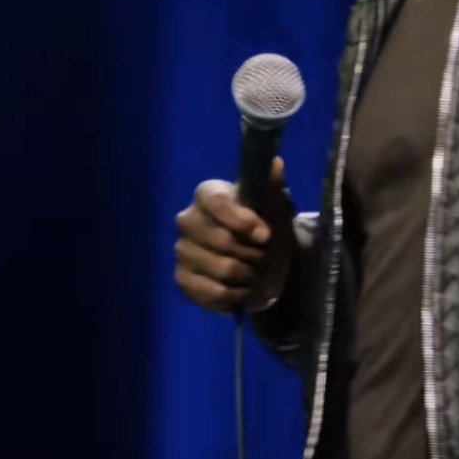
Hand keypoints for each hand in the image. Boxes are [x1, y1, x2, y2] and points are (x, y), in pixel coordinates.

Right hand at [174, 157, 294, 314]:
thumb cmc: (265, 223)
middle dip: (252, 253)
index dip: (242, 221)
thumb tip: (276, 163)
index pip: (216, 202)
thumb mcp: (276, 205)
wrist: (261, 256)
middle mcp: (187, 219)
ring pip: (219, 268)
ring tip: (259, 273)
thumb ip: (273, 187)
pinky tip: (245, 290)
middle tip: (266, 256)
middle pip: (219, 240)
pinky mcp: (182, 278)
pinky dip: (236, 295)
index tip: (266, 235)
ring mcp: (182, 250)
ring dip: (248, 275)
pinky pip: (211, 292)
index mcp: (207, 194)